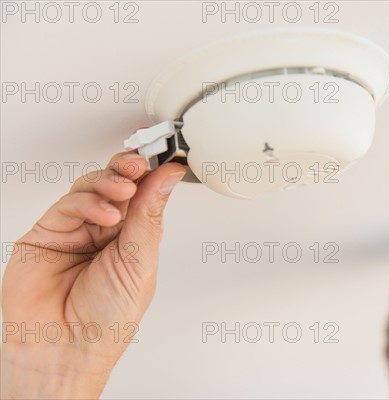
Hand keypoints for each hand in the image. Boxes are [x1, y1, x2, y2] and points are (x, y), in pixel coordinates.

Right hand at [1, 151, 185, 398]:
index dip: (152, 175)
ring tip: (124, 189)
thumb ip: (149, 215)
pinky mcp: (47, 232)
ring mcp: (75, 230)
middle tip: (140, 164)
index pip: (143, 195)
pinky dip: (88, 201)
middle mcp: (105, 231)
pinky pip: (68, 203)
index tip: (166, 158)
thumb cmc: (106, 320)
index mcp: (132, 238)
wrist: (66, 350)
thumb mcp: (140, 262)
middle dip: (130, 170)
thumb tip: (168, 177)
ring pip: (92, 187)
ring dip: (111, 181)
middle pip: (117, 184)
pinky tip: (105, 214)